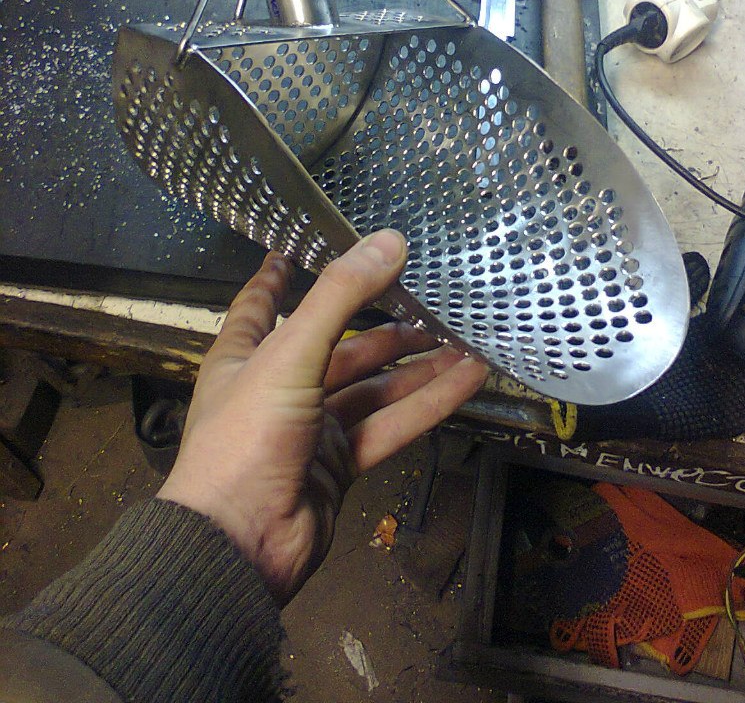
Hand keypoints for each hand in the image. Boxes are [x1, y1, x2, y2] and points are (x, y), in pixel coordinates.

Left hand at [157, 229, 487, 606]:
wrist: (239, 543)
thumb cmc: (246, 436)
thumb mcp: (290, 355)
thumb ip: (340, 297)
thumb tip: (389, 240)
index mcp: (245, 355)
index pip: (260, 303)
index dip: (278, 276)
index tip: (297, 248)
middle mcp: (278, 386)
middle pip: (338, 346)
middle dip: (384, 327)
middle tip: (429, 304)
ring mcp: (311, 427)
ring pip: (373, 388)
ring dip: (416, 367)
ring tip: (463, 341)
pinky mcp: (340, 463)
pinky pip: (390, 425)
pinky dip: (427, 405)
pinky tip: (467, 382)